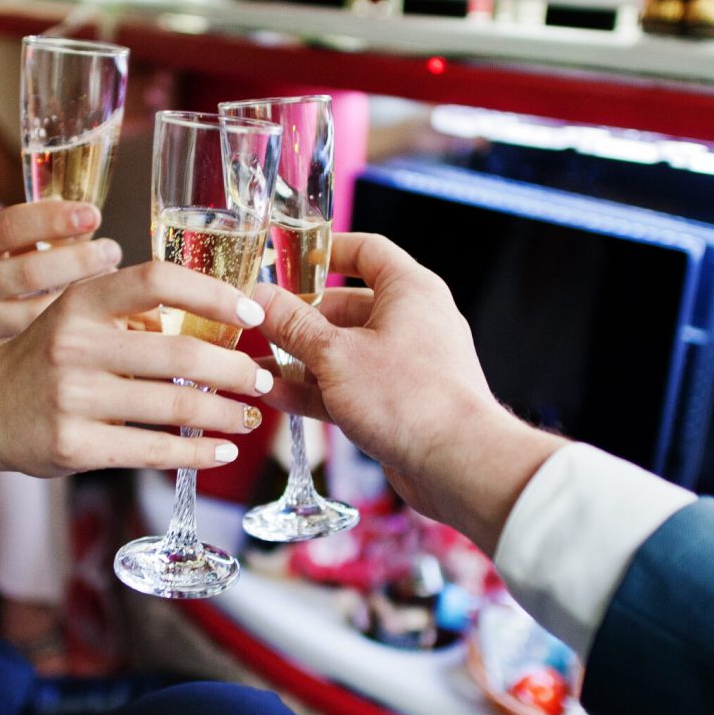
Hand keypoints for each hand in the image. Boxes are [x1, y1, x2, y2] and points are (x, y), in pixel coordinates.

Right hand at [0, 201, 122, 347]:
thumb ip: (7, 229)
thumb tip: (77, 219)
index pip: (8, 226)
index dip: (54, 218)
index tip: (91, 213)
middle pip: (32, 272)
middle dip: (80, 260)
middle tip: (111, 249)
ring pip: (41, 312)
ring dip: (84, 296)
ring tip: (112, 279)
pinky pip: (37, 335)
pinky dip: (71, 323)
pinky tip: (97, 313)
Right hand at [0, 260, 273, 475]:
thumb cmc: (46, 358)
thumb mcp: (78, 317)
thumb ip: (134, 315)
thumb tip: (218, 320)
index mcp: (81, 302)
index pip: (158, 280)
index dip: (213, 293)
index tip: (252, 312)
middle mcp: (75, 345)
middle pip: (180, 353)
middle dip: (235, 369)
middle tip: (262, 379)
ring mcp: (73, 398)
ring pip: (174, 407)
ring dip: (225, 414)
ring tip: (248, 416)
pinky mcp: (73, 446)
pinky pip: (153, 451)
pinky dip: (197, 453)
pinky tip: (221, 450)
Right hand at [254, 232, 561, 551]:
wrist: (458, 463)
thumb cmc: (410, 397)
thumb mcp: (336, 355)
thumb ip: (294, 325)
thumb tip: (260, 298)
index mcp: (409, 291)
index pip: (366, 251)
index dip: (326, 250)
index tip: (288, 258)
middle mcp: (412, 322)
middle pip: (347, 306)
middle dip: (300, 317)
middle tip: (260, 322)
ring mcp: (405, 364)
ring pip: (344, 352)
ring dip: (301, 358)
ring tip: (255, 364)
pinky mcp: (398, 402)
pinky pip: (349, 387)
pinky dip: (316, 389)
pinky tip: (275, 395)